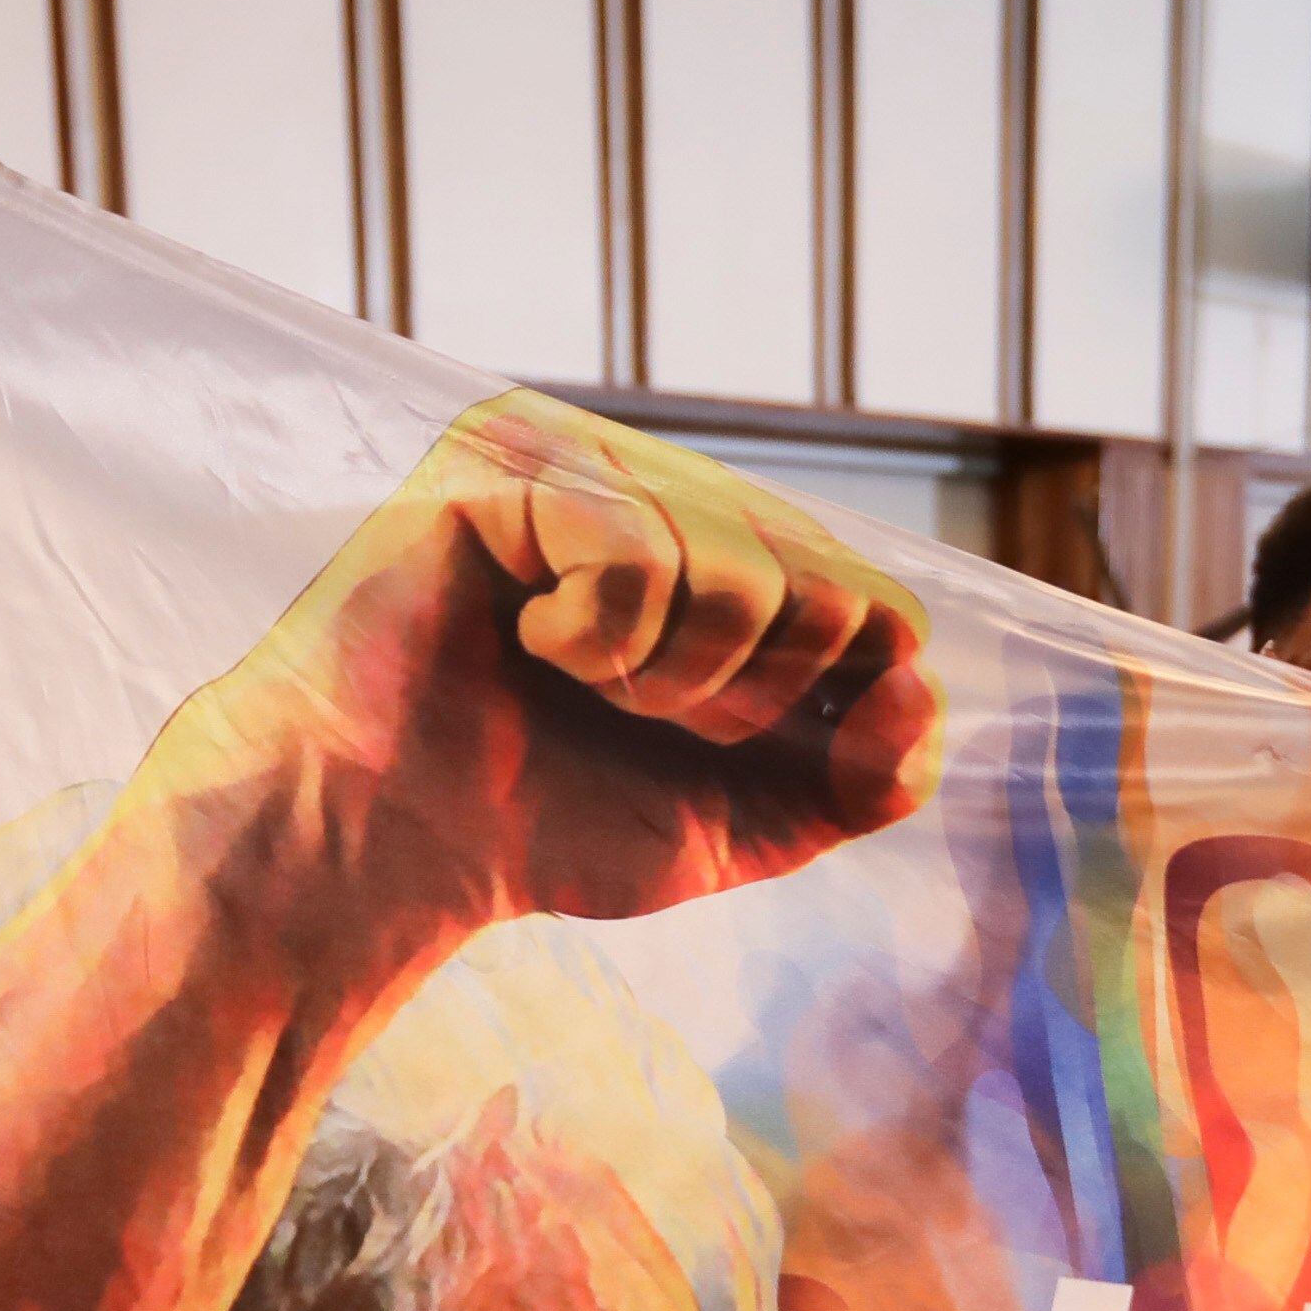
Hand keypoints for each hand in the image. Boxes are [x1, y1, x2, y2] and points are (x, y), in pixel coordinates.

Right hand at [194, 392, 943, 942]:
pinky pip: (637, 549)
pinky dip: (599, 638)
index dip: (823, 702)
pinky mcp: (508, 465)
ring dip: (673, 681)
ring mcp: (587, 458)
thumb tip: (920, 689)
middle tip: (633, 720)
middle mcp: (664, 482)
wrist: (389, 852)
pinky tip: (525, 641)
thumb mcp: (745, 819)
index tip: (711, 746)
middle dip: (747, 700)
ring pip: (742, 571)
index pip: (873, 600)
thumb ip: (863, 774)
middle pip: (827, 585)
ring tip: (579, 687)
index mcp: (724, 547)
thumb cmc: (545, 821)